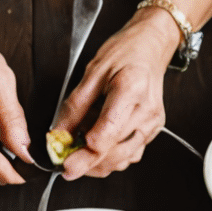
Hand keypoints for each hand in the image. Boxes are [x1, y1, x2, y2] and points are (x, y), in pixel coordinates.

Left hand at [54, 12, 173, 180]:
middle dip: (87, 164)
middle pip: (114, 153)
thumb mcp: (92, 73)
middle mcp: (146, 110)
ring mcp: (152, 123)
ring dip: (98, 164)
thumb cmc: (124, 53)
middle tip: (65, 163)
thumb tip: (59, 135)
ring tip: (80, 149)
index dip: (84, 154)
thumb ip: (74, 107)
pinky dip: (111, 158)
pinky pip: (130, 155)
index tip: (65, 163)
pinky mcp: (153, 130)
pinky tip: (99, 145)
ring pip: (122, 160)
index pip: (107, 134)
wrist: (150, 46)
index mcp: (130, 89)